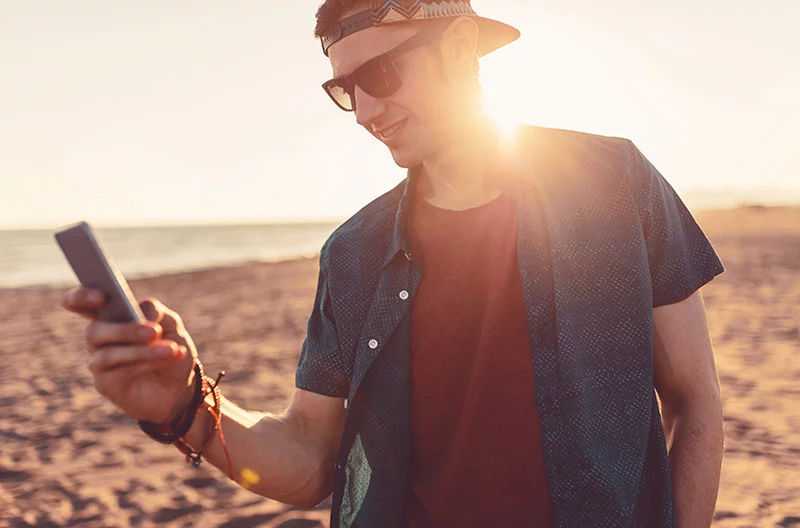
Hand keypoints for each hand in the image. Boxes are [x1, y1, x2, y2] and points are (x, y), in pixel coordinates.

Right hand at [63, 287, 197, 423]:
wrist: (179, 384)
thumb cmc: (169, 347)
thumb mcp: (170, 323)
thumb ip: (155, 311)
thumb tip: (142, 313)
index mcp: (109, 315)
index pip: (79, 302)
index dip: (82, 296)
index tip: (101, 296)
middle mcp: (98, 338)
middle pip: (94, 331)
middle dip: (125, 330)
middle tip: (154, 332)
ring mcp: (99, 362)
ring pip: (109, 354)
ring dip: (144, 351)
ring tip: (171, 349)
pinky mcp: (105, 384)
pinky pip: (121, 372)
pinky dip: (148, 363)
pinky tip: (169, 358)